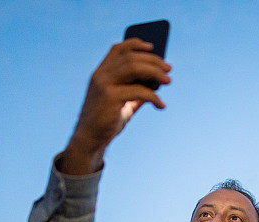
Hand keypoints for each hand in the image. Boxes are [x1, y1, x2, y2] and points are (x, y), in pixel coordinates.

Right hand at [60, 39, 171, 173]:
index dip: (135, 44)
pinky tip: (161, 105)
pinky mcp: (110, 97)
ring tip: (168, 81)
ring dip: (155, 72)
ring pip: (134, 67)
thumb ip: (135, 91)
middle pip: (131, 57)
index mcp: (101, 73)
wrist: (90, 140)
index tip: (152, 47)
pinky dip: (153, 97)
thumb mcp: (122, 103)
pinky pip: (139, 91)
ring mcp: (104, 84)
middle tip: (169, 70)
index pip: (118, 49)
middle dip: (153, 61)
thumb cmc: (106, 121)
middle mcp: (100, 75)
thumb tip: (157, 83)